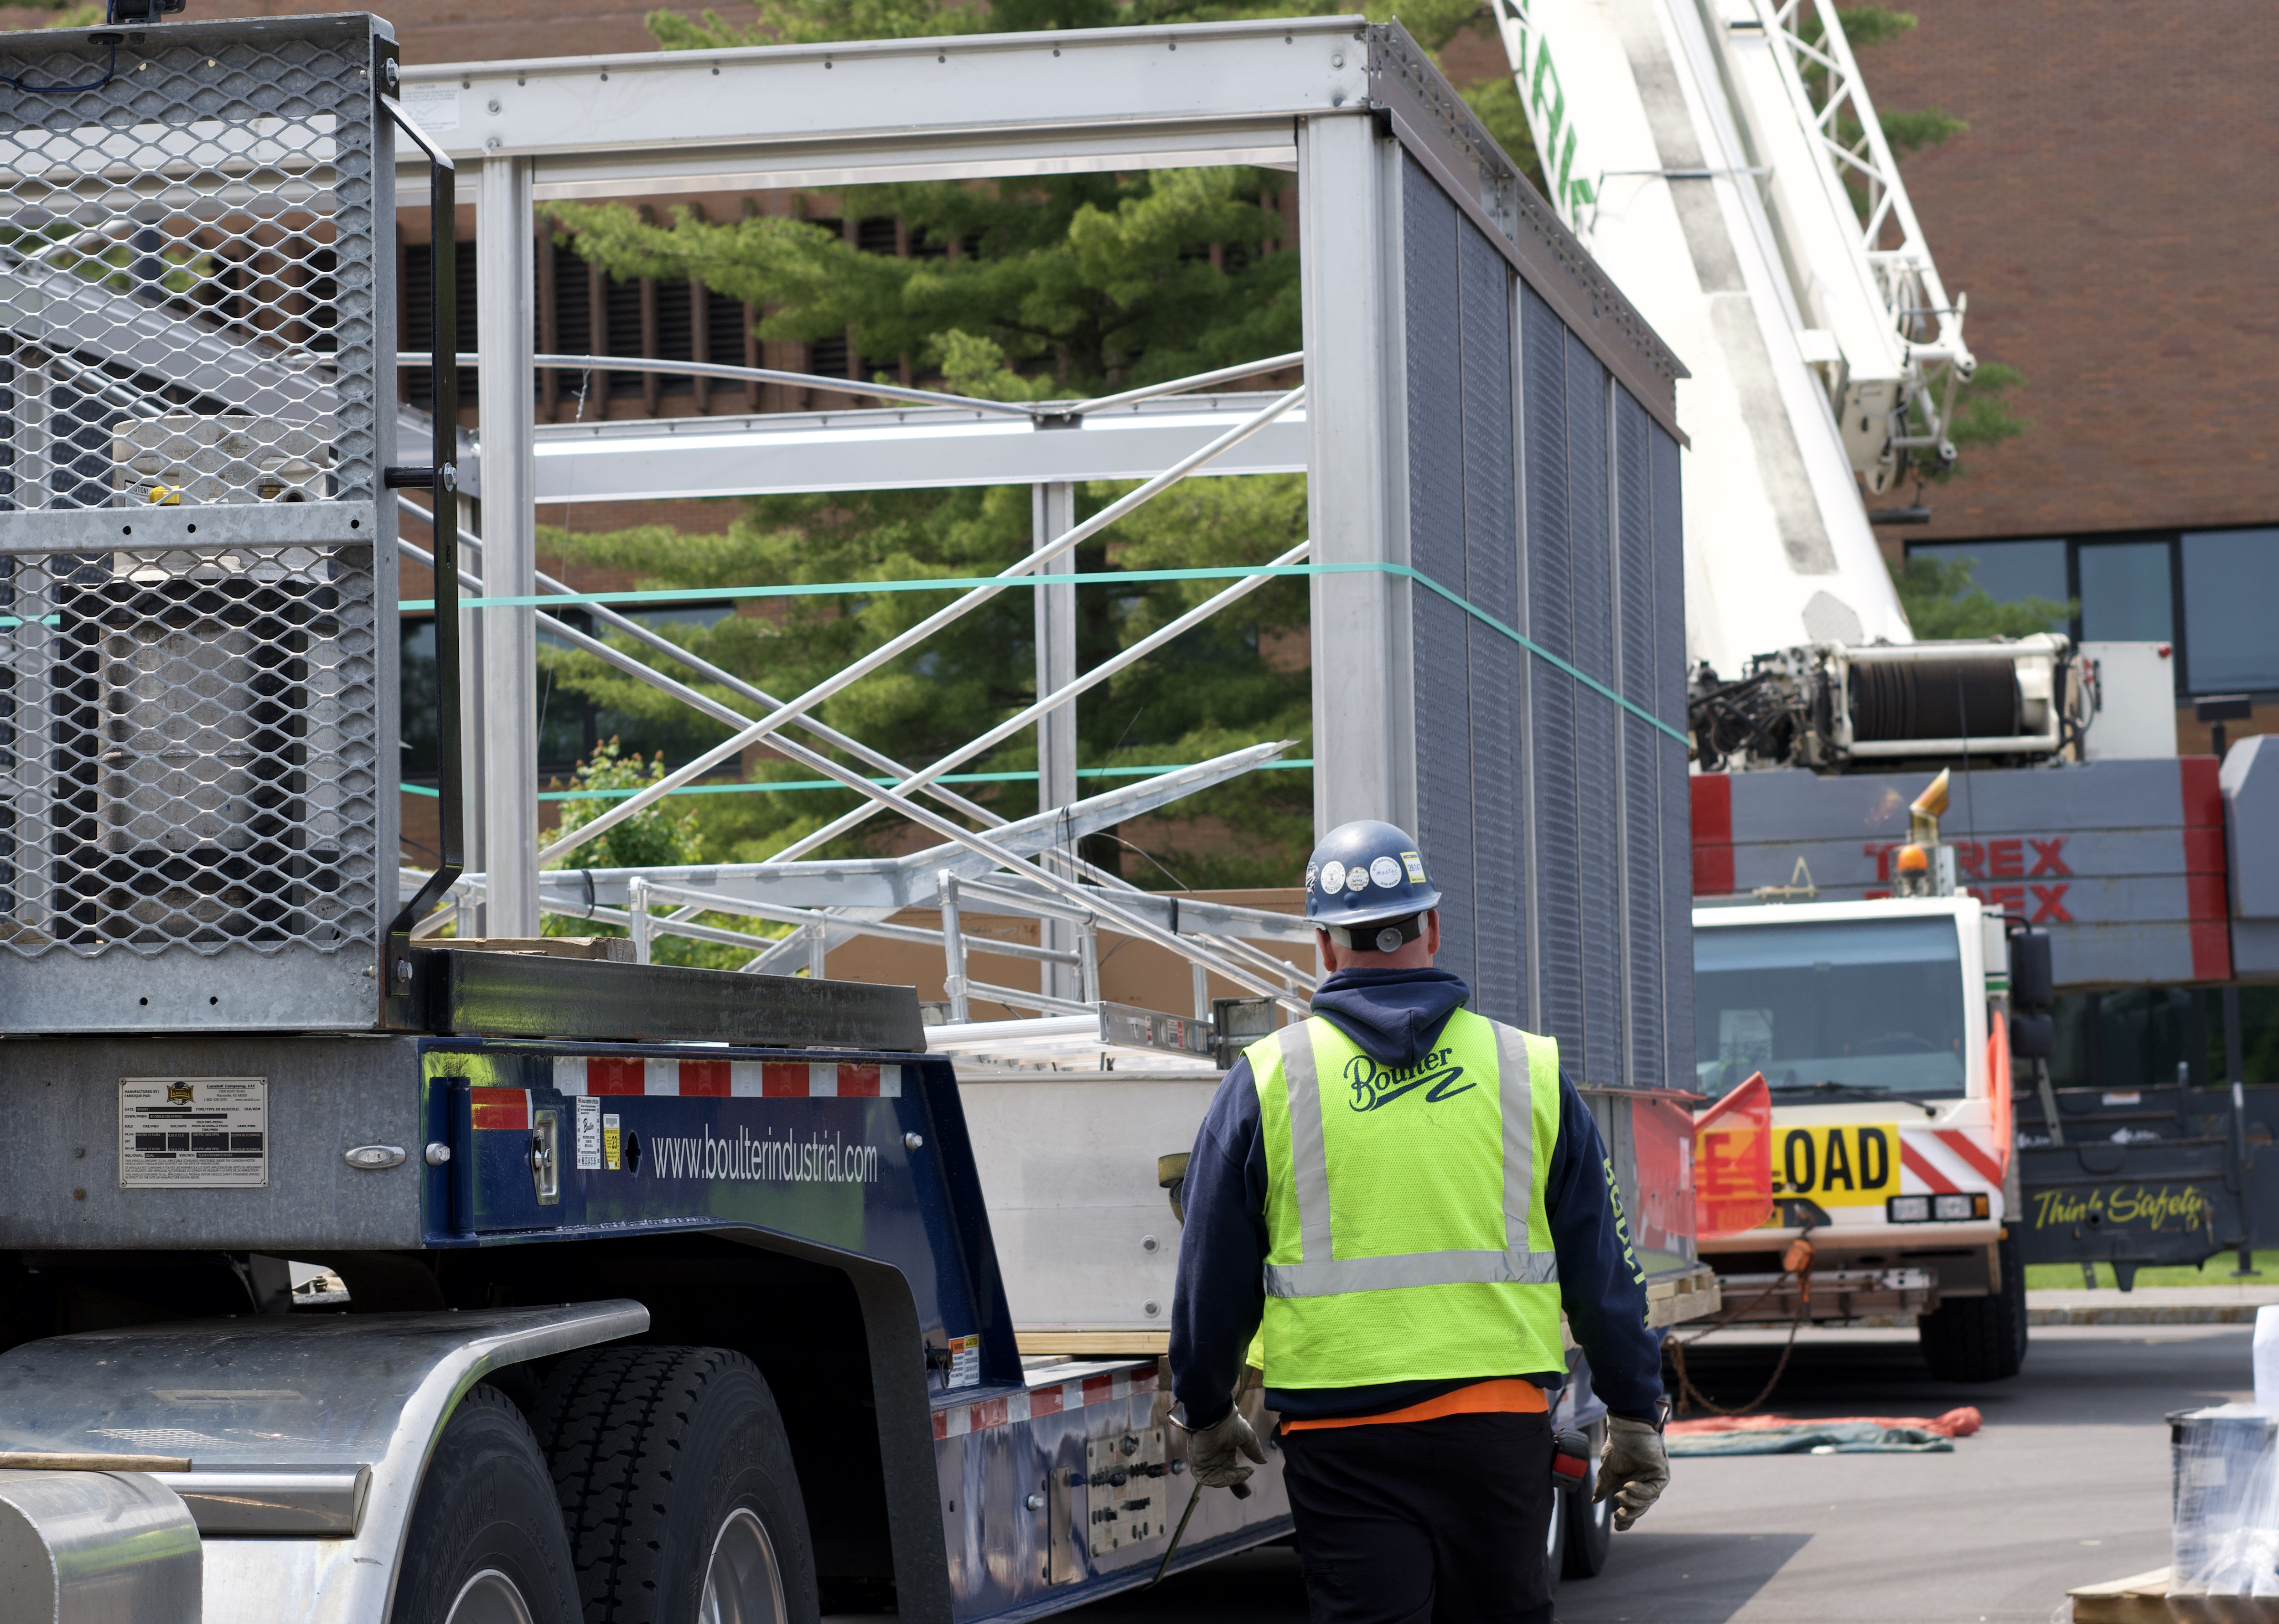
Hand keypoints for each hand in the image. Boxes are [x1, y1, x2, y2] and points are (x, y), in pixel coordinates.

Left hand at [1187, 1408, 1266, 1488]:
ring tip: (1244, 1474)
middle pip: (1224, 1478)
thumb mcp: (1246, 1437)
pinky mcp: (1198, 1464)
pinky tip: (1234, 1474)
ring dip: (1232, 1480)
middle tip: (1246, 1492)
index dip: (1239, 1479)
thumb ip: (1253, 1450)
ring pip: (1218, 1480)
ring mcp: (1206, 1462)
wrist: (1214, 1415)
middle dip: (1235, 1485)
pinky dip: (1221, 1480)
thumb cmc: (1229, 1423)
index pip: (1232, 1470)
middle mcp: (1215, 1458)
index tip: (1248, 1489)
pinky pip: (1208, 1479)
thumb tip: (1263, 1461)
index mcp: (1225, 1452)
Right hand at [1593, 1416, 1668, 1531]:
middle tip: (1618, 1516)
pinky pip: (1654, 1490)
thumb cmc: (1618, 1444)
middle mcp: (1644, 1483)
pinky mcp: (1662, 1473)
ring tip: (1620, 1495)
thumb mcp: (1608, 1469)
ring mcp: (1653, 1479)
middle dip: (1630, 1514)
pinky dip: (1641, 1492)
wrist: (1627, 1427)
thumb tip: (1595, 1501)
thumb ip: (1604, 1485)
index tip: (1617, 1526)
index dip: (1626, 1518)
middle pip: (1640, 1507)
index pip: (1631, 1506)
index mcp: (1632, 1483)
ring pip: (1648, 1501)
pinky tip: (1628, 1486)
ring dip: (1633, 1502)